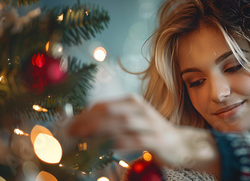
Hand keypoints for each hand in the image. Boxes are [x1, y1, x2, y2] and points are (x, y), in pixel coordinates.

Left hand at [68, 94, 219, 175]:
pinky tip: (110, 147)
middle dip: (88, 121)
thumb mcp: (132, 121)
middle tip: (71, 132)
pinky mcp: (156, 139)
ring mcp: (149, 124)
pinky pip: (136, 140)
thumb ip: (112, 120)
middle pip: (110, 112)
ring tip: (84, 138)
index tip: (69, 125)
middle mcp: (140, 110)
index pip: (103, 105)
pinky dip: (122, 143)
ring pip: (121, 124)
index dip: (84, 114)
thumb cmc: (151, 132)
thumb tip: (84, 125)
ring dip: (100, 130)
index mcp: (132, 102)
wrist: (181, 142)